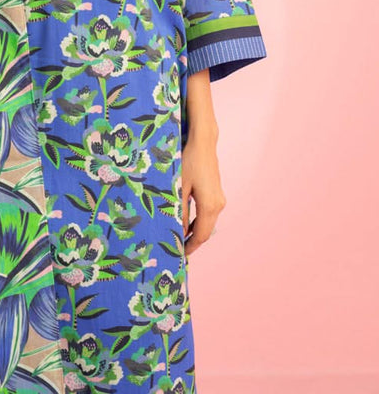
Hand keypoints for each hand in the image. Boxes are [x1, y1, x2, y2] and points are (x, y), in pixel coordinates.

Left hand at [181, 130, 225, 257]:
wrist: (203, 143)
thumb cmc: (188, 162)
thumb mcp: (180, 187)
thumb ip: (179, 211)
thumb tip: (179, 231)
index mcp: (210, 206)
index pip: (201, 235)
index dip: (191, 247)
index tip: (180, 255)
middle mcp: (218, 205)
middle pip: (206, 231)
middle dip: (193, 241)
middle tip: (178, 250)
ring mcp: (220, 199)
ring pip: (208, 222)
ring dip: (196, 231)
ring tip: (181, 238)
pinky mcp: (217, 193)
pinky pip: (209, 213)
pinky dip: (199, 221)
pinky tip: (188, 224)